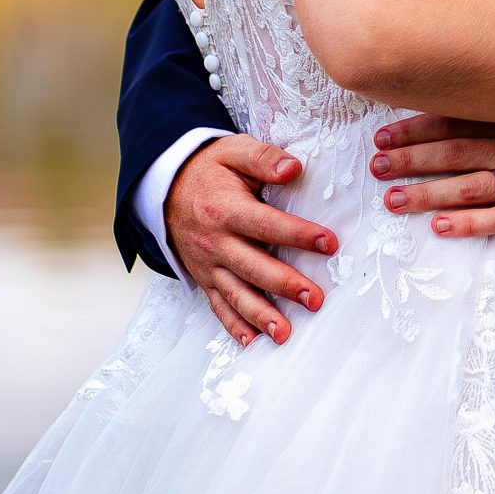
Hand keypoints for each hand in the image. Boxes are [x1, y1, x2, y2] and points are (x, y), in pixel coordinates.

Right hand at [165, 134, 337, 347]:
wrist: (166, 188)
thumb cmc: (211, 169)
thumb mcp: (233, 151)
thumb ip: (263, 158)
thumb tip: (294, 169)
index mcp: (225, 209)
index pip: (266, 225)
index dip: (297, 235)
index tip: (328, 243)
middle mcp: (215, 242)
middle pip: (253, 267)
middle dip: (284, 285)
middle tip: (315, 299)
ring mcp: (208, 264)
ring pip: (236, 294)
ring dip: (261, 316)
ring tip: (286, 334)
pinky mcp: (205, 278)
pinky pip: (218, 306)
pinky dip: (233, 326)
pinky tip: (253, 342)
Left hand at [371, 115, 494, 240]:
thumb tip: (464, 108)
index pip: (457, 121)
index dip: (417, 128)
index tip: (383, 134)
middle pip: (454, 153)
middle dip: (410, 160)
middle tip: (375, 166)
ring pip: (468, 186)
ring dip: (426, 193)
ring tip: (392, 200)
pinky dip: (468, 223)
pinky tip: (440, 227)